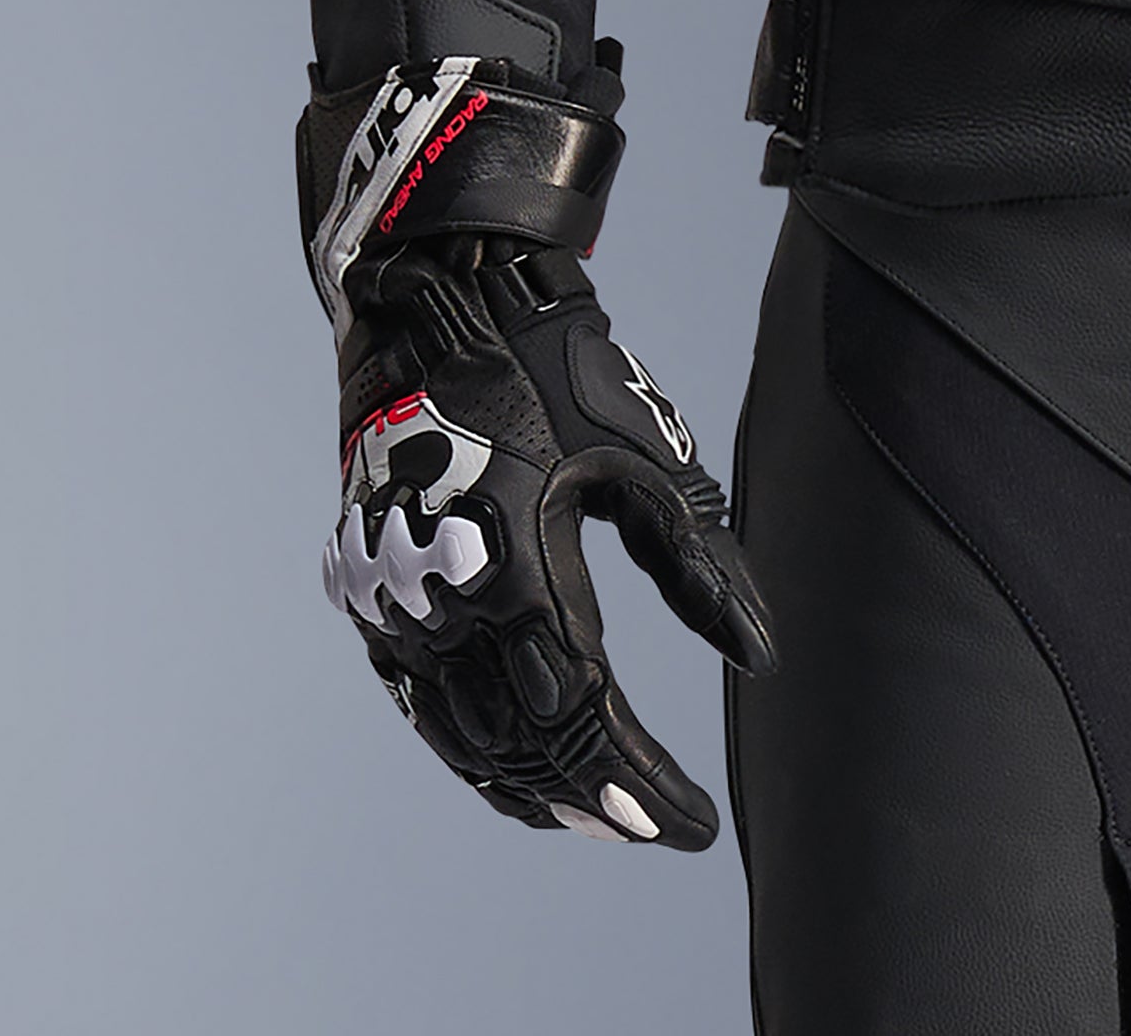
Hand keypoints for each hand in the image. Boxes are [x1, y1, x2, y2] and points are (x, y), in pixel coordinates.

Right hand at [328, 246, 774, 844]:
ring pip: (462, 743)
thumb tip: (758, 653)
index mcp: (517, 569)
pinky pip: (423, 706)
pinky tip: (516, 765)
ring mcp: (396, 607)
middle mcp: (444, 605)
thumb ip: (699, 563)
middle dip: (591, 800)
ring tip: (593, 815)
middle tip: (650, 827)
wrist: (435, 304)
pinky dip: (473, 751)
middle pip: (521, 748)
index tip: (688, 826)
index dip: (637, 785)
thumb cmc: (551, 368)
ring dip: (530, 788)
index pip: (584, 719)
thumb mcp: (643, 456)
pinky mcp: (372, 596)